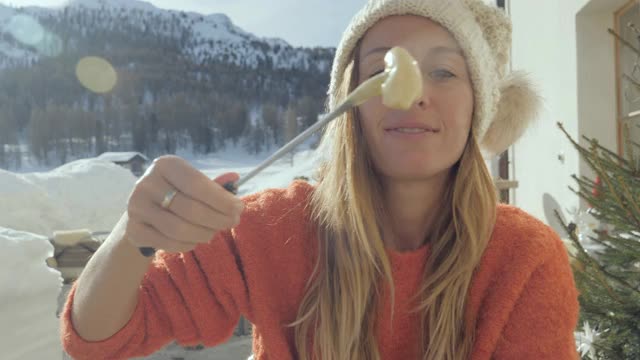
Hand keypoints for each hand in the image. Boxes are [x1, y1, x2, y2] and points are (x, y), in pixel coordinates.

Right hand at [124, 155, 243, 253]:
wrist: (144, 211)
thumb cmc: (177, 193)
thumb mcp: (193, 183)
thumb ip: (214, 184)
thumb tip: (235, 177)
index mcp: (165, 165)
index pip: (197, 184)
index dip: (221, 200)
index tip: (239, 209)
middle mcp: (146, 183)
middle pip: (190, 209)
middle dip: (218, 219)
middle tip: (232, 222)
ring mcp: (136, 207)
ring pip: (180, 229)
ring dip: (204, 234)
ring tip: (214, 232)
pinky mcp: (133, 229)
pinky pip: (168, 243)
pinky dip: (188, 244)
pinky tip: (196, 240)